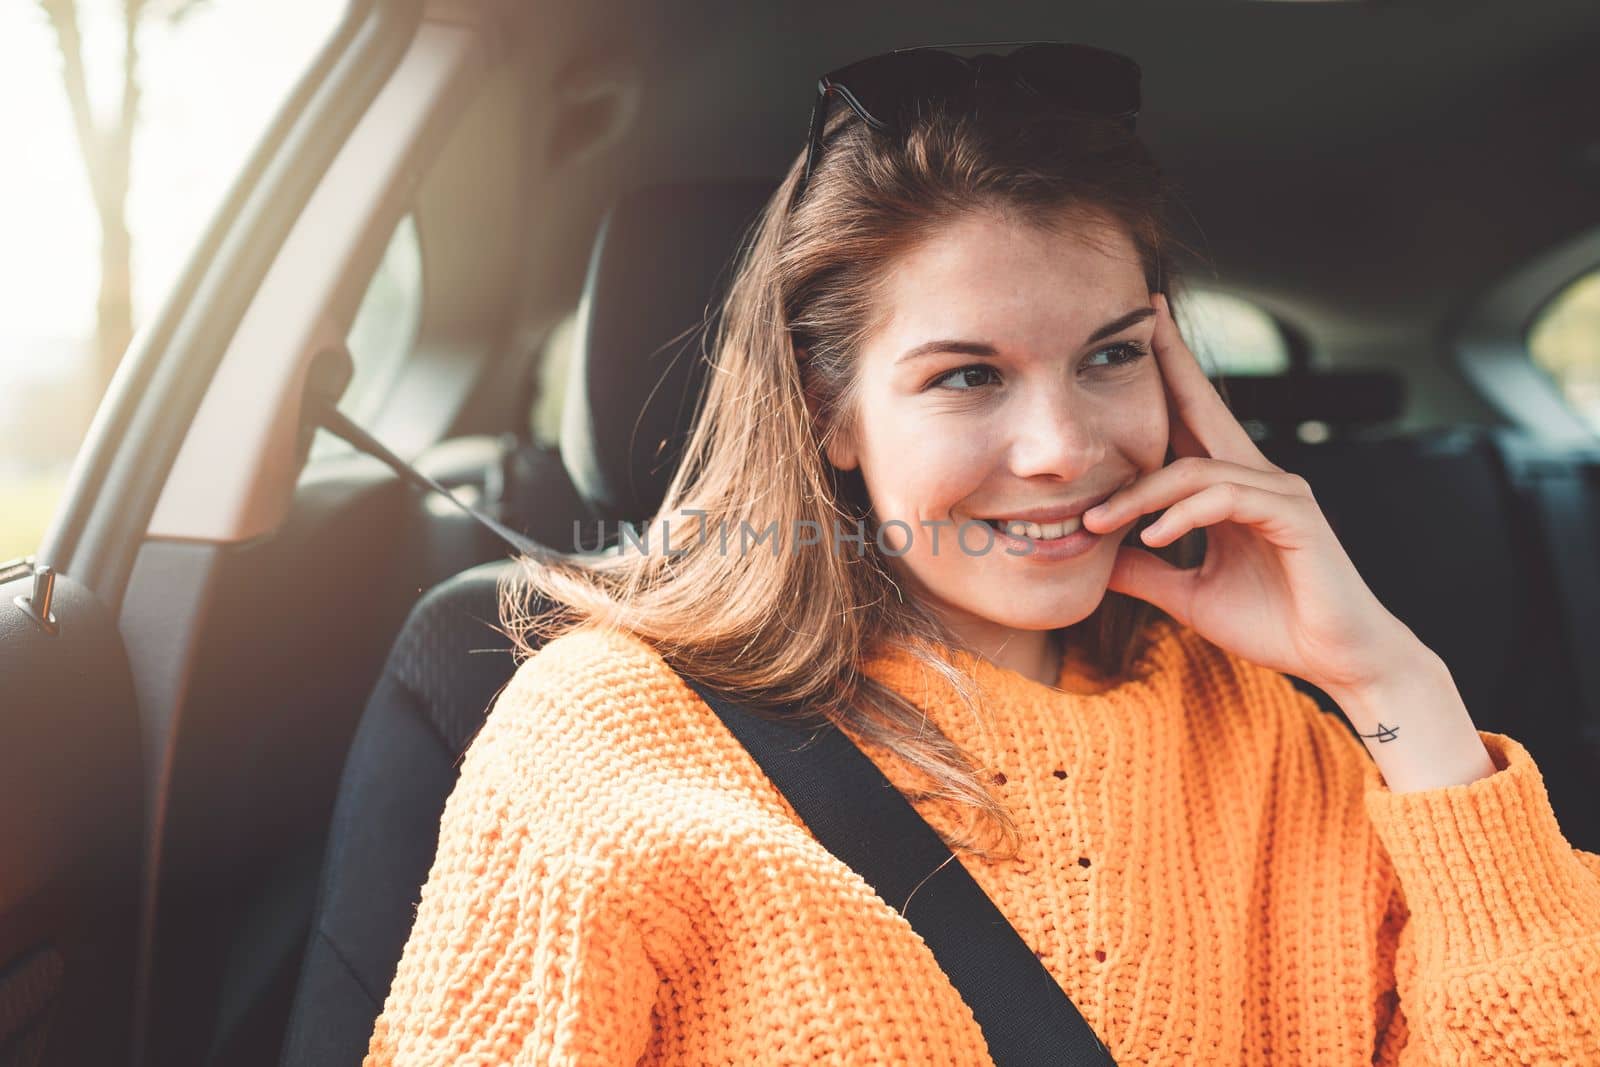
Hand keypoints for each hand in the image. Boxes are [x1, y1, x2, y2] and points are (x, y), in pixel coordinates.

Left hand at [1079, 293, 1418, 696]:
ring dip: (1140, 494)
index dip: (1165, 381)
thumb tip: (1093, 558)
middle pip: (1205, 408)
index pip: (1191, 425)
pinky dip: (1182, 515)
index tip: (1136, 339)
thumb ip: (1145, 572)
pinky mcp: (1296, 518)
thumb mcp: (1188, 596)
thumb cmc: (1272, 624)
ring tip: (1098, 523)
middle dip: (1170, 363)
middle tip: (1139, 320)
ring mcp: (1281, 493)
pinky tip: (1151, 536)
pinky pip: (1226, 499)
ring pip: (1197, 468)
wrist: (1337, 660)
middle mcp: (1260, 477)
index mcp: (1235, 488)